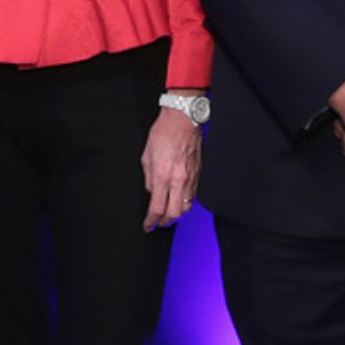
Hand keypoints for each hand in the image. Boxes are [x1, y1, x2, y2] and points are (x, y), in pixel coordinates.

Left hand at [141, 107, 201, 229]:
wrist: (183, 120)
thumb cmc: (163, 133)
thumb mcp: (146, 157)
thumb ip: (148, 178)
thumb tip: (151, 191)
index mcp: (162, 175)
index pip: (157, 208)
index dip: (151, 221)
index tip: (147, 225)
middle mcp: (178, 179)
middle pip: (174, 213)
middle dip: (165, 221)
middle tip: (158, 222)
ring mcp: (190, 178)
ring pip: (186, 206)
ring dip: (177, 213)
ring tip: (168, 213)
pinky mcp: (198, 174)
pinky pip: (192, 195)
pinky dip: (185, 202)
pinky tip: (178, 200)